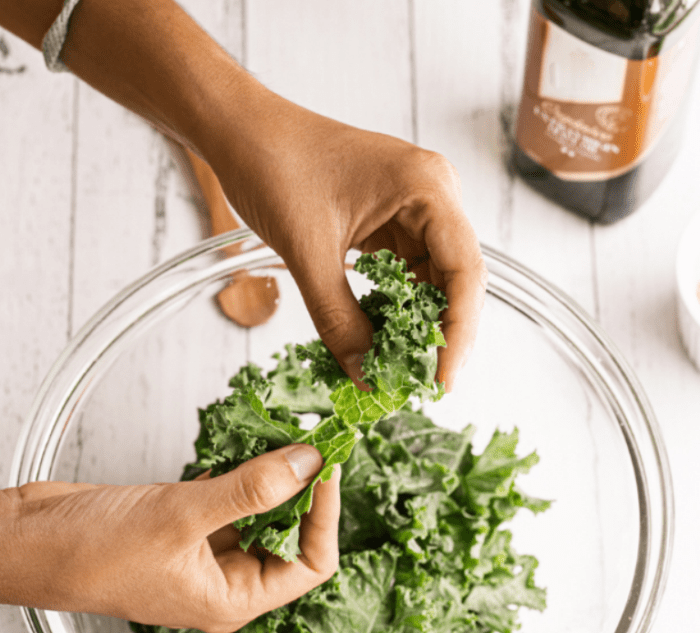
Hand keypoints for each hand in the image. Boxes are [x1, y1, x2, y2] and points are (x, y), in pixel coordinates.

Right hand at [0, 445, 338, 630]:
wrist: (29, 540)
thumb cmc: (90, 553)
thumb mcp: (182, 517)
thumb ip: (250, 491)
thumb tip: (307, 464)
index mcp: (233, 598)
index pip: (309, 565)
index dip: (326, 516)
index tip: (327, 467)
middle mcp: (226, 578)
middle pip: (291, 535)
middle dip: (305, 490)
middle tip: (313, 442)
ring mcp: (207, 549)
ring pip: (262, 511)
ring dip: (274, 475)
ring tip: (285, 436)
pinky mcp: (189, 522)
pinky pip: (232, 495)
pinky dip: (242, 470)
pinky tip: (245, 445)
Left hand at [2, 0, 484, 391]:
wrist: (240, 131)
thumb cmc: (273, 167)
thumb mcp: (309, 254)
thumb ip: (339, 320)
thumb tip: (365, 376)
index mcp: (427, 188)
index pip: (465, 271)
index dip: (460, 332)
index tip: (441, 380)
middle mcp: (433, 195)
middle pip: (455, 279)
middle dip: (438, 333)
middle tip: (418, 384)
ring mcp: (414, 208)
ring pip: (431, 281)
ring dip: (414, 324)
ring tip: (397, 368)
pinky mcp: (391, 221)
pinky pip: (404, 273)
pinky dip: (394, 307)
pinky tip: (381, 337)